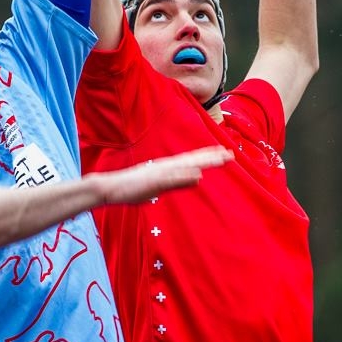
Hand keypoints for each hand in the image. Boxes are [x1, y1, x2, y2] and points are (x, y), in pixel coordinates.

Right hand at [90, 146, 231, 203]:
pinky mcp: (153, 181)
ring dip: (203, 161)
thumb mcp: (159, 186)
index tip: (224, 152)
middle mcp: (165, 166)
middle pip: (193, 159)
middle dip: (212, 156)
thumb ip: (177, 182)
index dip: (208, 156)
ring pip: (186, 165)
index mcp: (166, 167)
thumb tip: (197, 178)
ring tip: (220, 158)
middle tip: (231, 154)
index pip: (191, 159)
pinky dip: (185, 175)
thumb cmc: (131, 189)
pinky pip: (172, 178)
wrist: (110, 188)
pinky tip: (198, 174)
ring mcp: (160, 172)